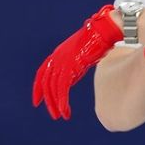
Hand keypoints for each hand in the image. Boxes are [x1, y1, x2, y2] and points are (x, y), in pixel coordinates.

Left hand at [32, 4, 121, 119]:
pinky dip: (62, 101)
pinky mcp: (71, 67)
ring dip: (55, 104)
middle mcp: (58, 57)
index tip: (39, 99)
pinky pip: (62, 89)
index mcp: (60, 53)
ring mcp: (63, 61)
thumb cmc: (102, 37)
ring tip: (59, 115)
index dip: (39, 86)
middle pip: (46, 82)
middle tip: (50, 112)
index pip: (43, 72)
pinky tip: (64, 112)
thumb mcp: (86, 51)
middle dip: (47, 99)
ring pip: (53, 88)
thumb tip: (82, 68)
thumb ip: (80, 62)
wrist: (106, 29)